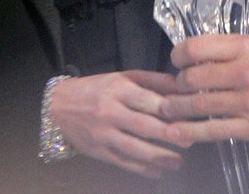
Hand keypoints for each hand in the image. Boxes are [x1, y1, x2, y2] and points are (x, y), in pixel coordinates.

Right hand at [50, 70, 184, 177]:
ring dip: (159, 157)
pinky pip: (123, 162)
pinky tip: (158, 172)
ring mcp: (103, 134)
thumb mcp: (123, 77)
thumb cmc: (97, 88)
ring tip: (178, 161)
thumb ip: (152, 81)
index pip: (147, 101)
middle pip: (142, 126)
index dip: (169, 110)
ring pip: (134, 148)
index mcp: (118, 89)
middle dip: (168, 135)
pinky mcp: (98, 151)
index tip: (188, 116)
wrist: (58, 106)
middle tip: (189, 140)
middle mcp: (110, 112)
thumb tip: (179, 86)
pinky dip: (142, 169)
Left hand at [161, 34, 248, 146]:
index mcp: (247, 47)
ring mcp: (248, 102)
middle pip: (193, 78)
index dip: (179, 55)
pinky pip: (213, 130)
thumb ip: (235, 50)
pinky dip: (191, 132)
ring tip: (167, 109)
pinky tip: (176, 132)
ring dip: (177, 108)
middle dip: (177, 84)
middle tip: (174, 88)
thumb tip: (203, 54)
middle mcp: (245, 73)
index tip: (176, 61)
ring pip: (199, 104)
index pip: (197, 48)